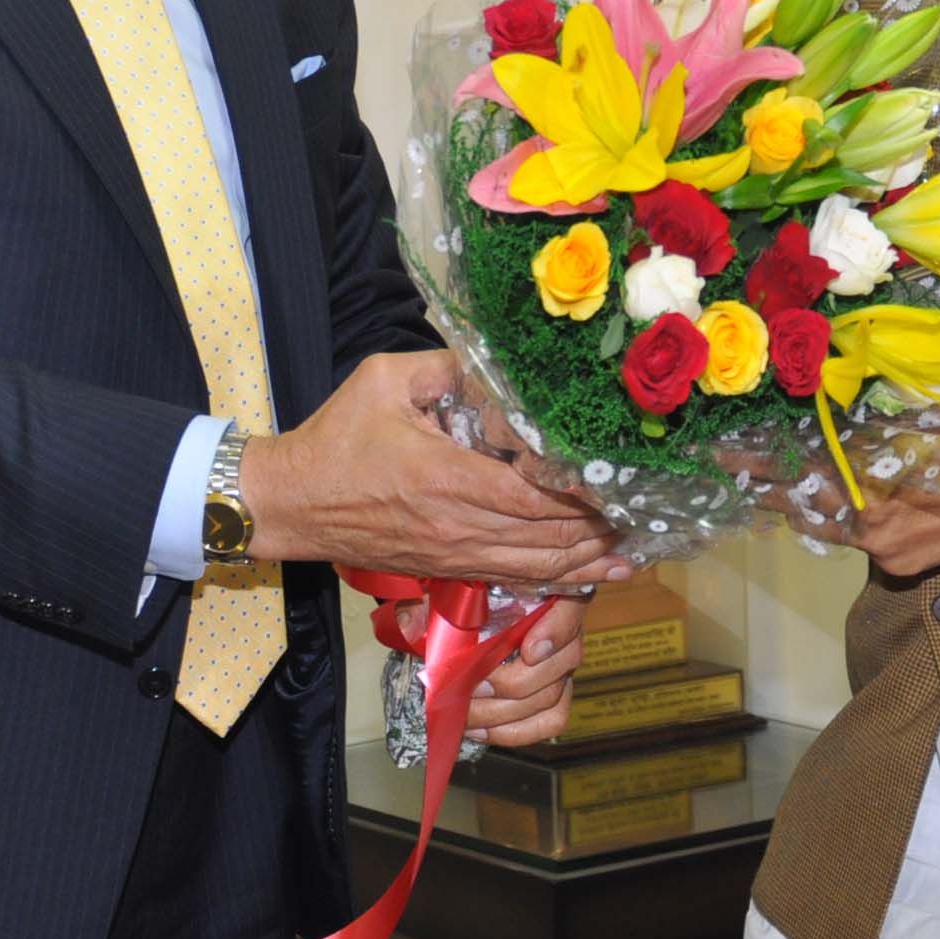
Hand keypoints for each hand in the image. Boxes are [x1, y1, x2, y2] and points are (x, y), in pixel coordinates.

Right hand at [242, 351, 627, 585]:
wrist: (292, 503)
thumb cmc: (338, 437)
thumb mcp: (386, 381)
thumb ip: (449, 366)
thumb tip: (503, 359)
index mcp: (446, 477)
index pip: (533, 495)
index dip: (583, 494)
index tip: (623, 479)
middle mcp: (458, 525)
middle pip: (548, 536)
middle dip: (600, 526)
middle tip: (647, 510)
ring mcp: (454, 554)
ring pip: (537, 566)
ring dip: (589, 559)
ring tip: (634, 547)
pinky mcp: (448, 569)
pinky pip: (514, 579)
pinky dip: (560, 580)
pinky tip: (594, 577)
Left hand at [394, 592, 590, 747]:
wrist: (466, 622)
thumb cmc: (465, 598)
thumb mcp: (450, 588)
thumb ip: (435, 597)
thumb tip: (412, 620)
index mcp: (548, 591)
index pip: (570, 607)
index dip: (555, 631)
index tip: (529, 649)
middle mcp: (563, 629)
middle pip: (562, 661)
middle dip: (512, 682)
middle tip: (474, 688)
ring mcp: (561, 666)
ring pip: (552, 696)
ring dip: (505, 713)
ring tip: (467, 714)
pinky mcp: (555, 696)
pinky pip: (550, 722)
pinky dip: (516, 732)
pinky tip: (481, 730)